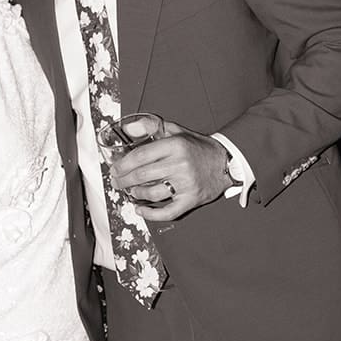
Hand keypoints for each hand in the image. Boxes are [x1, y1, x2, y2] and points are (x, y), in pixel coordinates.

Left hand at [109, 116, 229, 219]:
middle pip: (142, 175)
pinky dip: (151, 214)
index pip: (141, 156)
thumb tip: (126, 128)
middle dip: (124, 180)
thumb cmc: (197, 147)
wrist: (226, 162)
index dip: (123, 164)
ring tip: (130, 191)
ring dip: (136, 194)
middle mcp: (180, 164)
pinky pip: (168, 212)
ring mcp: (186, 184)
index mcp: (175, 145)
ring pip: (152, 194)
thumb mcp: (176, 131)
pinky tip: (141, 210)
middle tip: (116, 182)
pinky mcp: (192, 200)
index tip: (114, 169)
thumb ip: (151, 126)